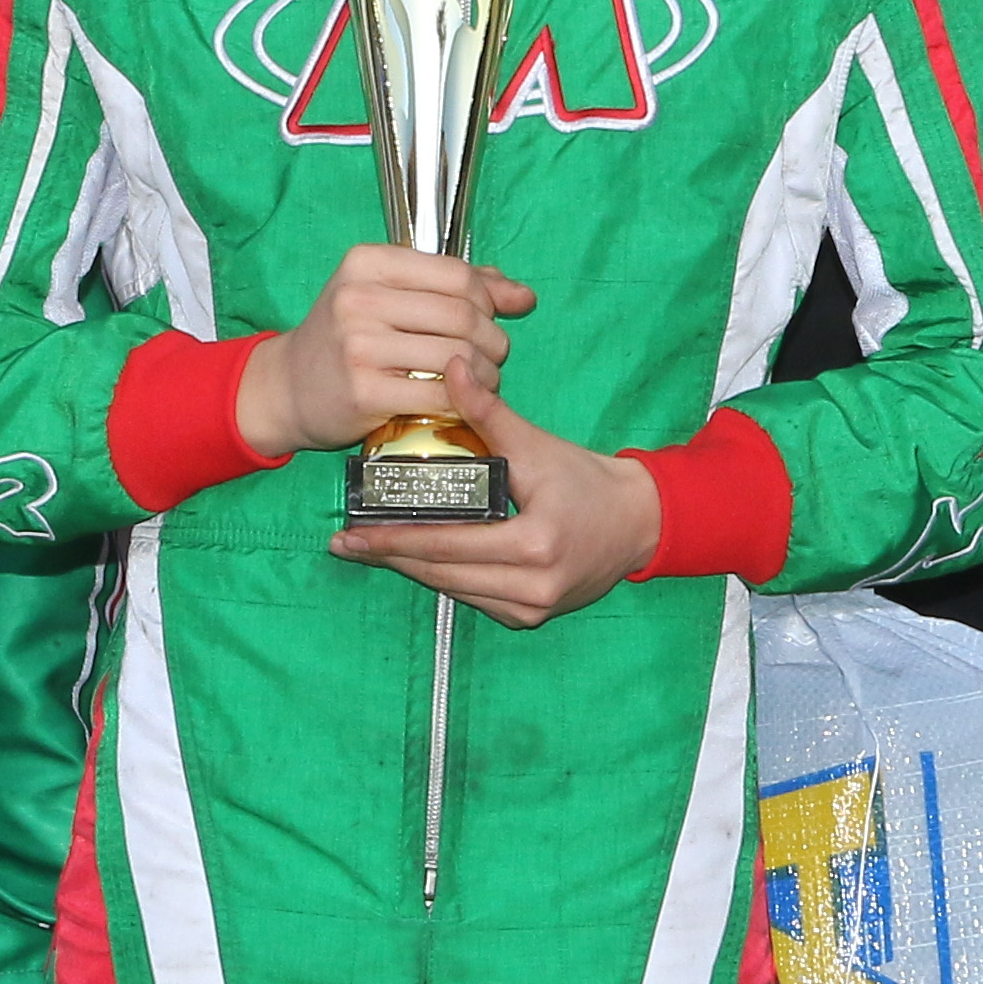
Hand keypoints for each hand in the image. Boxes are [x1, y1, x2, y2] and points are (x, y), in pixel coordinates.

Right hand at [242, 244, 535, 461]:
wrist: (288, 388)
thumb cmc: (348, 337)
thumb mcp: (389, 295)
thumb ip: (457, 287)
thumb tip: (524, 295)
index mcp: (367, 262)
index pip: (457, 274)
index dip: (488, 300)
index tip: (490, 319)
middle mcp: (359, 298)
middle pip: (462, 316)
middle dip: (493, 341)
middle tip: (492, 357)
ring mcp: (358, 346)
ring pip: (457, 357)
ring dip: (485, 375)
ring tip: (480, 381)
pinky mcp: (363, 392)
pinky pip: (439, 395)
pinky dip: (462, 401)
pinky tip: (458, 402)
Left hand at [328, 372, 663, 629]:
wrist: (637, 521)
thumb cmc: (588, 481)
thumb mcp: (537, 444)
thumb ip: (488, 412)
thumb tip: (450, 367)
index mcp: (534, 545)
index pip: (447, 546)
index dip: (394, 540)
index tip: (352, 532)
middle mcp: (533, 587)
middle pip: (443, 574)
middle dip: (391, 556)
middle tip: (344, 542)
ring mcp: (532, 608)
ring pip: (454, 590)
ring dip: (411, 569)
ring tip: (368, 549)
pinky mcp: (530, 616)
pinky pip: (474, 598)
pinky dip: (444, 577)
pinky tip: (413, 560)